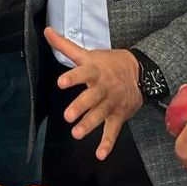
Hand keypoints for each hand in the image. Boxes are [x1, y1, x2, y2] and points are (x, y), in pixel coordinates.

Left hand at [45, 28, 143, 160]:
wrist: (140, 71)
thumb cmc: (107, 62)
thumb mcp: (87, 53)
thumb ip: (65, 45)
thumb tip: (46, 30)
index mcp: (95, 71)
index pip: (83, 73)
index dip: (72, 78)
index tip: (61, 83)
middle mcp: (103, 88)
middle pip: (91, 98)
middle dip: (80, 107)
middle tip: (68, 116)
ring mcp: (111, 103)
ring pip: (100, 115)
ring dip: (89, 125)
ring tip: (77, 134)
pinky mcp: (118, 116)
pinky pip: (113, 131)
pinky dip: (107, 144)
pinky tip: (100, 154)